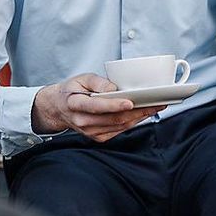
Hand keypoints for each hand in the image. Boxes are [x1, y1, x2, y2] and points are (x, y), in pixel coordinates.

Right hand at [31, 73, 159, 141]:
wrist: (59, 109)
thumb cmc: (72, 90)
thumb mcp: (82, 78)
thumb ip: (98, 82)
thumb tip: (115, 88)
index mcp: (75, 104)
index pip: (96, 106)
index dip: (114, 105)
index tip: (130, 102)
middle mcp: (82, 121)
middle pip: (113, 119)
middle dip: (137, 111)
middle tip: (155, 102)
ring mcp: (90, 132)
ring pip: (119, 126)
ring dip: (140, 117)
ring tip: (155, 107)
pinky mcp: (98, 137)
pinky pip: (119, 131)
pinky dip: (133, 122)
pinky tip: (144, 114)